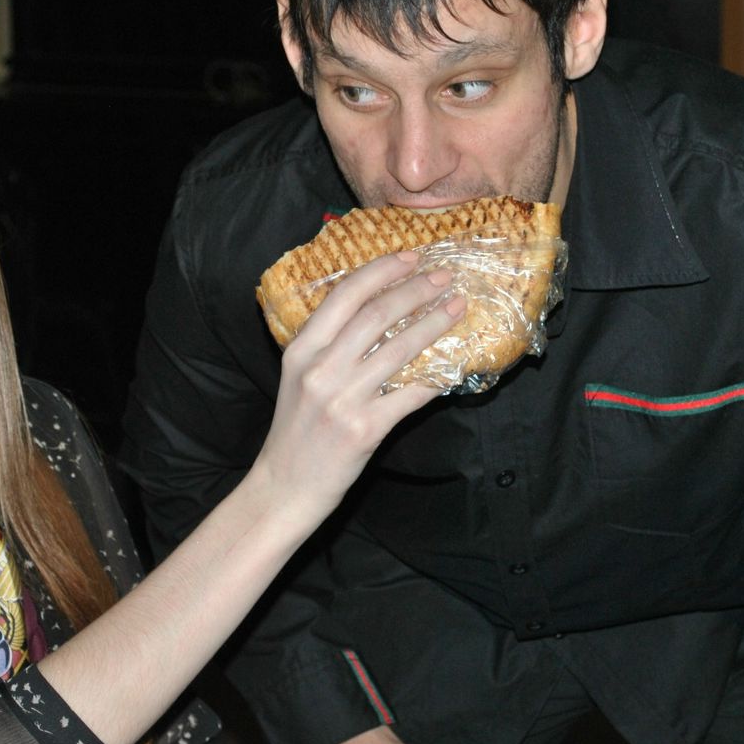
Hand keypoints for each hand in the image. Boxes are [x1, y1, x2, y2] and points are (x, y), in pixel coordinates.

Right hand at [254, 252, 462, 527]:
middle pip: (377, 314)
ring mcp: (343, 399)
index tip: (410, 257)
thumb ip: (327, 345)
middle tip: (444, 278)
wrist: (285, 486)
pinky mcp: (365, 429)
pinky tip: (455, 363)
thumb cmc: (296, 430)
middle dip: (416, 290)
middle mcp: (320, 369)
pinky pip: (412, 393)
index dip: (382, 270)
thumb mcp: (298, 377)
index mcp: (300, 349)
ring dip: (434, 324)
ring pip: (400, 348)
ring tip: (457, 308)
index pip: (345, 295)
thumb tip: (378, 310)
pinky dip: (437, 375)